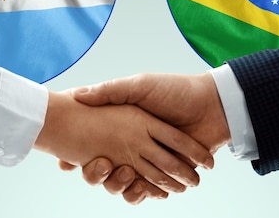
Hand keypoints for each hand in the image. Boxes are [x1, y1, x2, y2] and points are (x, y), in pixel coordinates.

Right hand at [34, 89, 213, 193]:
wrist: (214, 105)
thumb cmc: (176, 90)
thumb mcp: (139, 85)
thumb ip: (110, 91)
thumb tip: (78, 95)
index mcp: (125, 124)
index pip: (93, 143)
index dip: (78, 155)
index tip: (65, 162)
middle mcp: (135, 144)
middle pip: (106, 169)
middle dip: (98, 174)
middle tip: (102, 166)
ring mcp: (151, 161)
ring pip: (126, 183)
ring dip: (121, 185)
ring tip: (125, 175)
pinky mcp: (169, 174)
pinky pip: (151, 190)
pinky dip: (145, 193)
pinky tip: (143, 188)